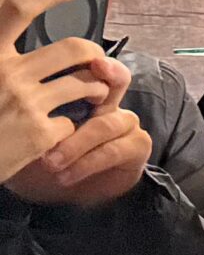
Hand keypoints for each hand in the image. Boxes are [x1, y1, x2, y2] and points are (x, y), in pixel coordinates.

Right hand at [0, 0, 119, 188]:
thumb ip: (3, 50)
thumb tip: (11, 4)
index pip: (18, 10)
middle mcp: (6, 73)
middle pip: (74, 48)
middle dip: (95, 52)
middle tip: (95, 60)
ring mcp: (26, 103)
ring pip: (86, 83)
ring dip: (97, 88)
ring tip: (92, 93)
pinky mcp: (40, 133)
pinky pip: (75, 120)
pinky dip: (74, 124)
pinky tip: (64, 129)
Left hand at [6, 75, 149, 208]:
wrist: (59, 192)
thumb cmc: (39, 158)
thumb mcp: (25, 134)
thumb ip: (29, 112)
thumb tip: (15, 93)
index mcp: (81, 91)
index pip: (93, 66)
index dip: (96, 61)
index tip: (95, 63)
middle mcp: (108, 101)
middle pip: (118, 80)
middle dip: (108, 80)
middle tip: (90, 94)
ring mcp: (125, 122)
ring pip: (105, 124)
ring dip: (75, 145)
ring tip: (50, 163)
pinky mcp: (137, 145)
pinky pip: (114, 150)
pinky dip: (87, 163)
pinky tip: (65, 175)